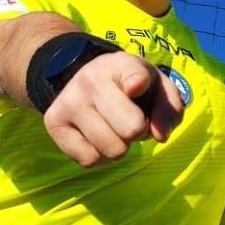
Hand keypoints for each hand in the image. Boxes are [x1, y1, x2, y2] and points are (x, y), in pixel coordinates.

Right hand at [44, 52, 183, 166]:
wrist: (88, 80)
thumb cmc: (134, 87)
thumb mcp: (159, 89)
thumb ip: (170, 110)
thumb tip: (160, 137)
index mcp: (121, 64)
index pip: (133, 75)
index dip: (137, 83)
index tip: (136, 86)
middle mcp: (90, 79)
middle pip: (132, 129)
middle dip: (140, 132)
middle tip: (133, 120)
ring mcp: (69, 101)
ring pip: (112, 150)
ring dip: (121, 147)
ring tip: (115, 128)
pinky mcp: (53, 123)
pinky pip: (90, 160)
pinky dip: (101, 157)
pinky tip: (99, 138)